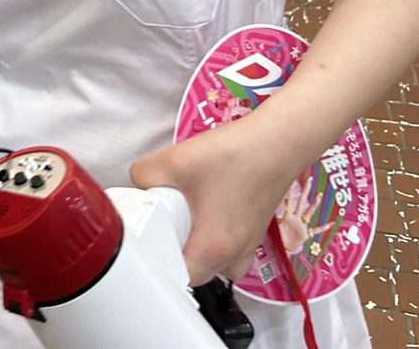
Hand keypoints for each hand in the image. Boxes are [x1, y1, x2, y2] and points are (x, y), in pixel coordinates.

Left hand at [129, 118, 297, 285]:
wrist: (278, 141)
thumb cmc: (234, 155)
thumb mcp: (173, 161)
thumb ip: (144, 175)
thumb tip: (140, 186)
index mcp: (214, 247)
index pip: (181, 278)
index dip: (160, 266)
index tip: (148, 247)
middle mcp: (236, 253)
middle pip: (199, 272)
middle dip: (177, 254)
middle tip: (164, 226)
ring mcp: (250, 242)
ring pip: (218, 263)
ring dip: (199, 248)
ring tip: (186, 218)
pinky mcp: (257, 228)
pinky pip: (233, 247)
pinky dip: (217, 237)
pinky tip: (208, 209)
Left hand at [277, 178, 335, 254]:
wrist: (284, 248)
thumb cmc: (278, 237)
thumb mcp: (273, 227)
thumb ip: (270, 220)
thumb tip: (263, 208)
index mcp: (287, 216)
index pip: (289, 201)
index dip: (290, 192)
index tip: (292, 180)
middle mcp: (296, 218)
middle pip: (301, 201)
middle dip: (305, 191)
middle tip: (310, 180)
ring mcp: (302, 225)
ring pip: (310, 212)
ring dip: (314, 204)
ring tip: (319, 195)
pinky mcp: (307, 233)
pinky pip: (317, 230)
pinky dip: (324, 227)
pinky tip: (331, 223)